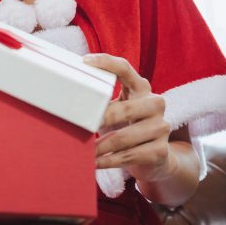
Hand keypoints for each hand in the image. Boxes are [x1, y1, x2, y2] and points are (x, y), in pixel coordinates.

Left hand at [86, 53, 174, 183]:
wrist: (156, 157)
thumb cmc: (127, 126)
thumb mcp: (118, 109)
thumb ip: (102, 100)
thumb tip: (64, 96)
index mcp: (141, 88)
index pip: (124, 68)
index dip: (106, 62)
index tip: (84, 62)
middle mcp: (155, 103)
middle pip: (122, 109)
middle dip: (98, 119)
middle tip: (78, 125)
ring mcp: (161, 127)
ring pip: (123, 137)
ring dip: (99, 147)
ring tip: (82, 151)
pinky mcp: (161, 150)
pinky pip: (129, 156)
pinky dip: (108, 161)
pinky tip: (95, 163)